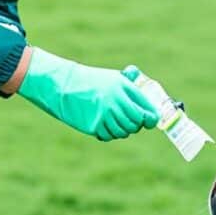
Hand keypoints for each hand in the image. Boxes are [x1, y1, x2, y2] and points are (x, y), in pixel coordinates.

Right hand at [16, 47, 159, 140]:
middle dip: (136, 125)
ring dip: (123, 130)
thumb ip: (130, 85)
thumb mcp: (112, 77)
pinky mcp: (95, 125)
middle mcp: (116, 100)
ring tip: (115, 123)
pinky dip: (109, 134)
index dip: (152, 117)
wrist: (63, 86)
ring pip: (124, 131)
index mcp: (123, 87)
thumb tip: (147, 97)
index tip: (152, 121)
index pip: (145, 107)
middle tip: (131, 122)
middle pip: (137, 122)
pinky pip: (110, 136)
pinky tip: (103, 126)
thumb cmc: (90, 81)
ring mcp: (106, 114)